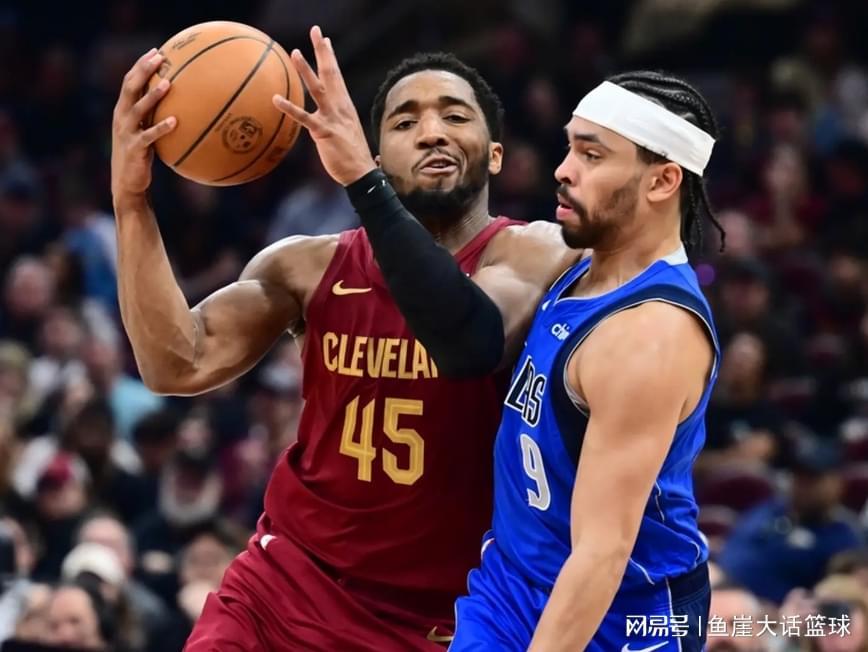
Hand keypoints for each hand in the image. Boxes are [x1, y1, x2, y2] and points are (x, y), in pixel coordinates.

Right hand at [111, 48, 176, 201]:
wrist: (127, 183)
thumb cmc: (141, 157)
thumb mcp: (145, 133)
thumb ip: (154, 118)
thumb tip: (181, 106)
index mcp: (123, 111)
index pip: (129, 81)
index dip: (140, 65)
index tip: (156, 51)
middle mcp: (121, 118)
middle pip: (130, 87)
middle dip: (143, 70)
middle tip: (159, 57)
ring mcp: (126, 133)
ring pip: (138, 109)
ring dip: (152, 95)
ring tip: (167, 83)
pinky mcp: (135, 149)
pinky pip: (149, 136)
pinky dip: (161, 128)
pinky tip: (175, 121)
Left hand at [272, 26, 375, 185]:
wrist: (362, 174)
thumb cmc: (353, 156)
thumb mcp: (346, 132)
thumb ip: (336, 121)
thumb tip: (330, 121)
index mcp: (345, 106)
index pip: (337, 76)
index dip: (330, 57)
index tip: (325, 40)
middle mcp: (340, 108)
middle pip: (331, 74)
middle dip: (323, 52)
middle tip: (316, 32)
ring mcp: (332, 118)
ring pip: (318, 89)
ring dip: (306, 70)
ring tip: (295, 52)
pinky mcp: (324, 132)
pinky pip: (304, 118)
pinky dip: (290, 108)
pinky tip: (276, 98)